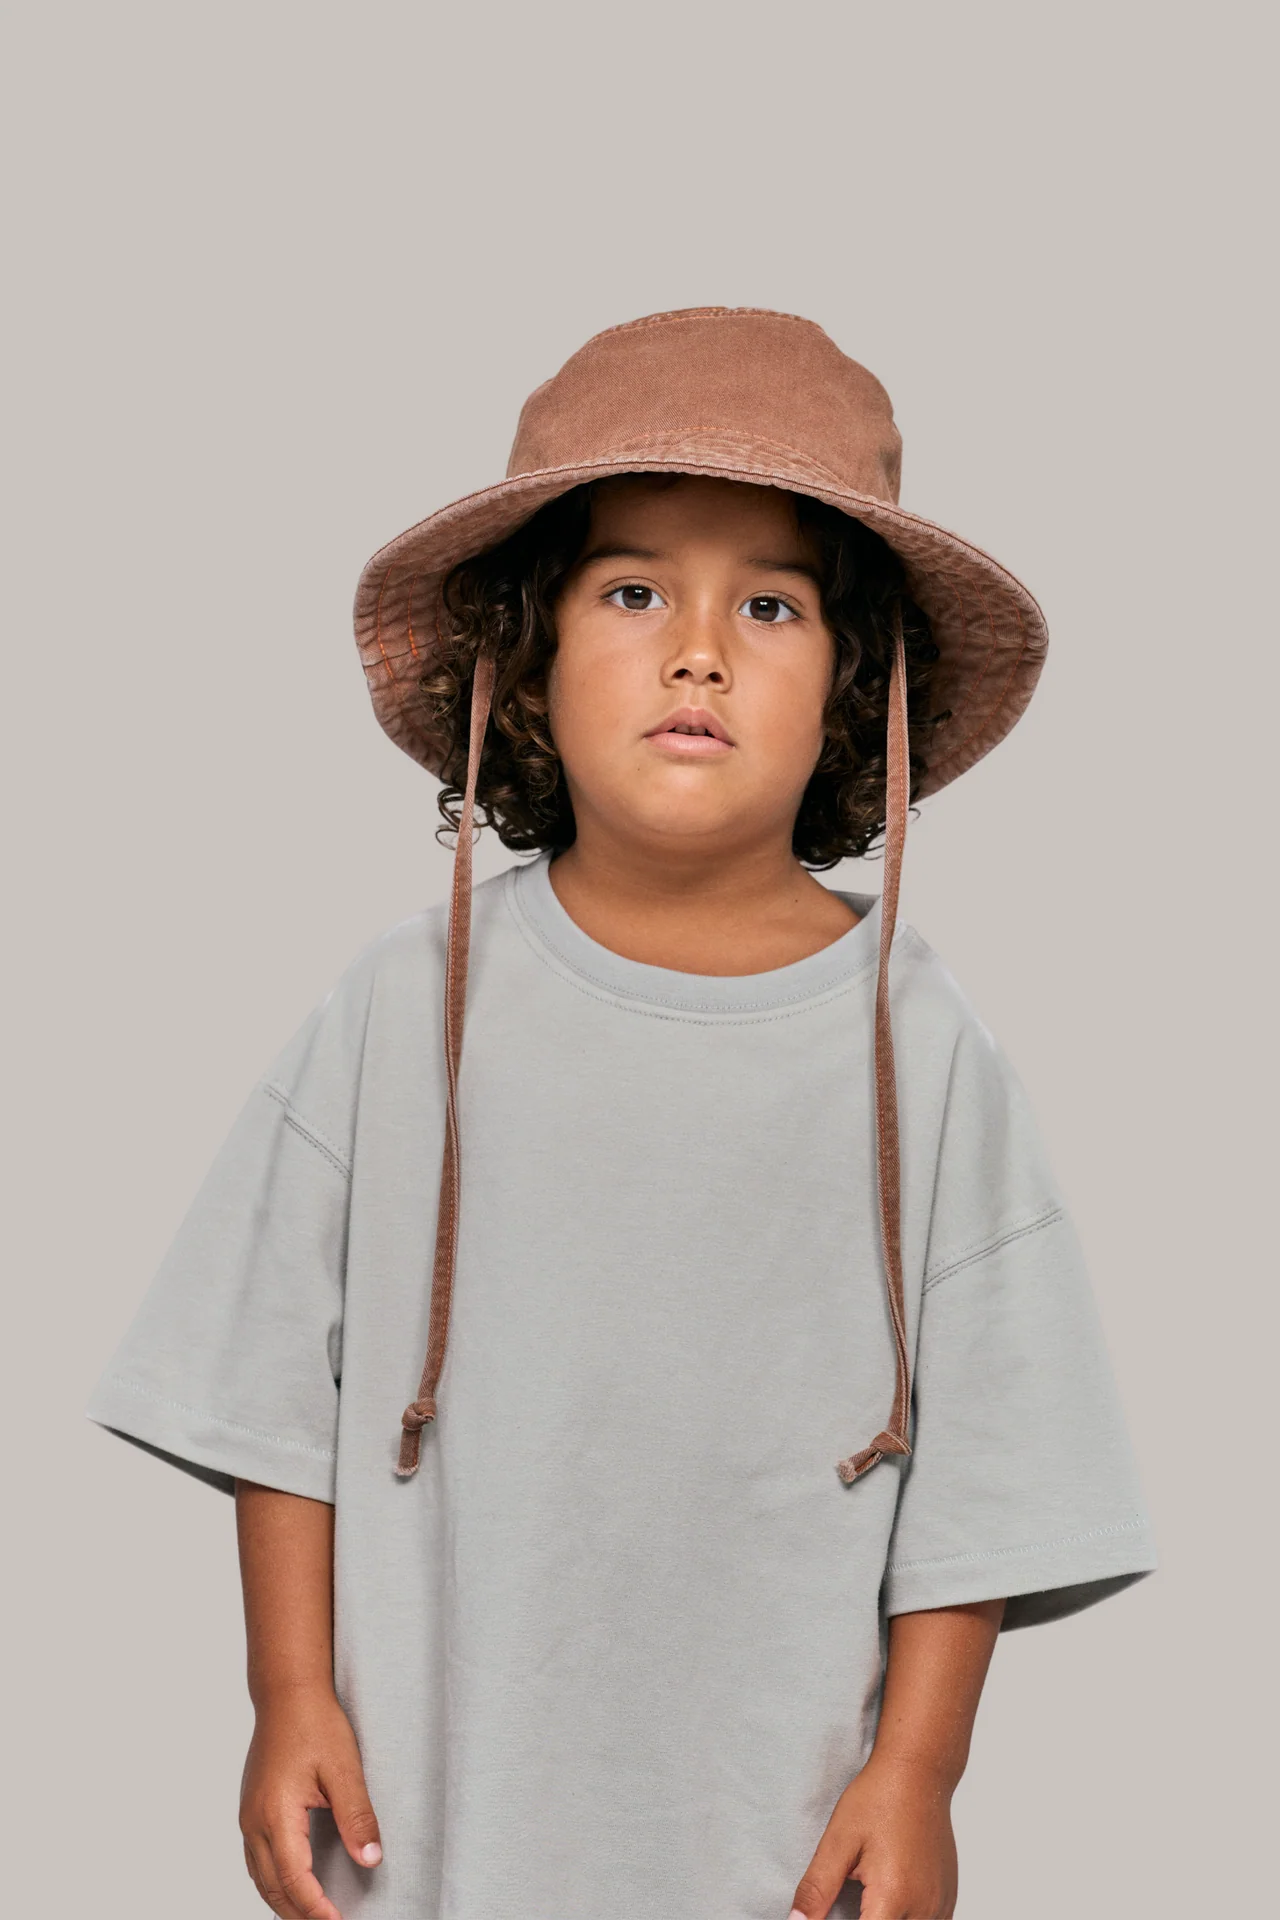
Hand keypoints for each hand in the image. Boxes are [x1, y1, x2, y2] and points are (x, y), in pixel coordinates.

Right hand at [239, 1686, 381, 1919]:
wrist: (287, 1693)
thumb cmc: (315, 1723)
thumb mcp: (344, 1768)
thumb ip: (357, 1816)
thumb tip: (371, 1859)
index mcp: (275, 1814)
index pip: (294, 1879)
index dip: (316, 1909)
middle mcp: (254, 1821)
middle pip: (272, 1887)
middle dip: (299, 1913)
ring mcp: (248, 1816)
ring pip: (259, 1878)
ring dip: (283, 1902)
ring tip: (312, 1915)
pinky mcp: (251, 1809)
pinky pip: (255, 1860)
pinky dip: (272, 1882)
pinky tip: (291, 1885)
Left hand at [788, 1753, 957, 1919]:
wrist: (918, 1772)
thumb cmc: (880, 1798)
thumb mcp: (838, 1841)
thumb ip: (817, 1888)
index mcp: (892, 1896)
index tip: (832, 1915)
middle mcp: (923, 1907)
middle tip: (850, 1903)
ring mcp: (940, 1904)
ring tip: (867, 1902)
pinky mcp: (948, 1898)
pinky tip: (890, 1904)